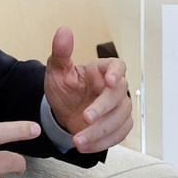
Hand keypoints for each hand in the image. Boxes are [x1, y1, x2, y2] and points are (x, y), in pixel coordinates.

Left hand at [43, 27, 131, 152]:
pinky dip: (102, 143)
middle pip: (119, 97)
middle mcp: (115, 88)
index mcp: (103, 70)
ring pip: (120, 120)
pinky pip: (118, 136)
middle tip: (85, 118)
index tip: (110, 82)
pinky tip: (86, 146)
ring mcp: (119, 108)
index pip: (118, 66)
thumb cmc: (64, 88)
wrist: (63, 112)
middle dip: (103, 110)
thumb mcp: (57, 70)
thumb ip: (61, 52)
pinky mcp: (119, 126)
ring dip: (100, 132)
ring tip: (78, 139)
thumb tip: (63, 31)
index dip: (117, 74)